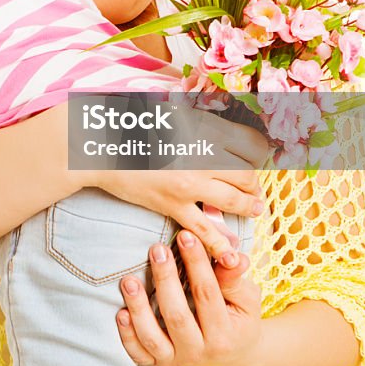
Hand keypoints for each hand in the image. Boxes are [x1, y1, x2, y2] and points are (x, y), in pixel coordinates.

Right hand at [90, 114, 268, 259]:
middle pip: (248, 174)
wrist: (104, 146)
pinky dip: (222, 244)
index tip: (258, 158)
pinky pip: (205, 229)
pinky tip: (232, 254)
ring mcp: (191, 184)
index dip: (260, 153)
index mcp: (206, 128)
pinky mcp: (174, 205)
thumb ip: (200, 118)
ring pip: (235, 200)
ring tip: (254, 210)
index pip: (252, 143)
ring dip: (249, 207)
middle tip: (254, 188)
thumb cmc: (136, 123)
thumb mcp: (173, 111)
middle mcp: (204, 156)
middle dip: (255, 183)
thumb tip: (219, 120)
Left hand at [116, 232, 262, 365]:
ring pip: (153, 338)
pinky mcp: (160, 363)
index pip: (207, 295)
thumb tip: (231, 256)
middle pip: (177, 315)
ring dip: (138, 308)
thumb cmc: (240, 318)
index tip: (185, 236)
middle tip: (157, 249)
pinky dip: (127, 336)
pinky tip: (120, 313)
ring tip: (129, 280)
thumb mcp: (246, 299)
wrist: (235, 355)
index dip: (197, 264)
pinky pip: (139, 354)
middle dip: (165, 279)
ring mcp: (177, 360)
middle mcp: (199, 352)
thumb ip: (235, 279)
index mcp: (224, 335)